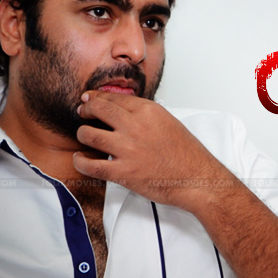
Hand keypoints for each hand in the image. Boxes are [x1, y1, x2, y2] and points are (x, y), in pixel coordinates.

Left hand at [72, 91, 232, 210]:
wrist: (197, 179)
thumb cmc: (188, 154)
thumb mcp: (169, 122)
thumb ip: (146, 115)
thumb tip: (125, 112)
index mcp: (148, 111)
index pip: (115, 98)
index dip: (97, 98)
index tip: (90, 100)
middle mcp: (135, 126)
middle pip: (98, 110)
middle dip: (86, 110)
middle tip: (83, 113)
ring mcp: (127, 149)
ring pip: (89, 135)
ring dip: (83, 134)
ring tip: (85, 137)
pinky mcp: (122, 172)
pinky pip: (90, 165)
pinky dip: (81, 162)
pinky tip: (81, 159)